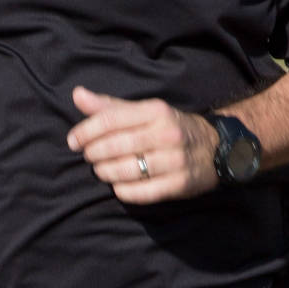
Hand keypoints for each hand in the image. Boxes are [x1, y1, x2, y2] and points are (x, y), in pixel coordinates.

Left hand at [68, 86, 218, 203]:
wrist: (216, 148)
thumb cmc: (170, 127)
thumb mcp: (144, 110)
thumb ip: (109, 106)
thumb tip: (77, 94)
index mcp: (155, 111)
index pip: (110, 120)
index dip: (85, 132)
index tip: (73, 142)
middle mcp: (166, 134)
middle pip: (115, 146)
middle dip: (93, 154)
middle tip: (88, 157)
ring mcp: (175, 160)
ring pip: (127, 170)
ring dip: (105, 173)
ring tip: (101, 170)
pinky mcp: (180, 184)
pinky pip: (143, 192)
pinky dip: (124, 191)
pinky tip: (118, 186)